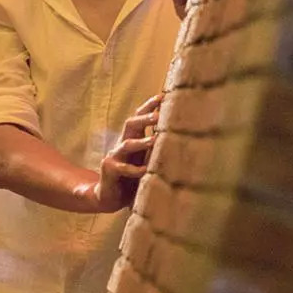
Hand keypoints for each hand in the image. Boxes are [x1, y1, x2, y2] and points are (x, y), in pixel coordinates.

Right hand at [92, 93, 161, 211]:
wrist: (109, 197)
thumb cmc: (133, 177)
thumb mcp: (146, 161)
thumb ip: (157, 150)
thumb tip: (183, 137)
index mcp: (132, 138)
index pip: (139, 116)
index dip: (149, 105)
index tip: (163, 96)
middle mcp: (122, 143)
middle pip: (131, 124)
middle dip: (145, 118)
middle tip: (159, 115)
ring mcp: (114, 155)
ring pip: (127, 144)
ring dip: (141, 142)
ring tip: (154, 140)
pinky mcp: (110, 170)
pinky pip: (123, 168)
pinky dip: (134, 169)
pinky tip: (144, 170)